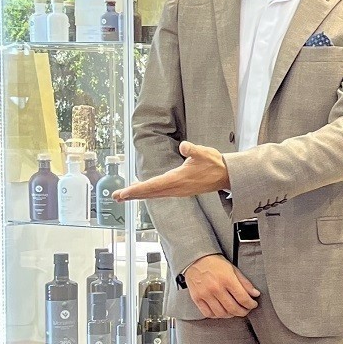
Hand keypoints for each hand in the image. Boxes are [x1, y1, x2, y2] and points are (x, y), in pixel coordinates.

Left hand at [113, 142, 229, 201]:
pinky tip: (144, 191)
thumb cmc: (214, 164)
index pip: (153, 185)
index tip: (124, 192)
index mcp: (179, 179)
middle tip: (116, 196)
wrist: (226, 176)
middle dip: (133, 194)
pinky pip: (160, 193)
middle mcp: (176, 188)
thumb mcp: (204, 153)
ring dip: (139, 195)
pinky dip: (149, 193)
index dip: (137, 189)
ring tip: (125, 195)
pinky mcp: (180, 191)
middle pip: (150, 192)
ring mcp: (178, 191)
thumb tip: (184, 146)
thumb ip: (193, 150)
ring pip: (154, 194)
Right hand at [183, 254, 260, 317]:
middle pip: (233, 308)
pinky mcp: (196, 298)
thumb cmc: (215, 263)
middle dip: (243, 312)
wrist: (196, 259)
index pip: (243, 298)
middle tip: (246, 310)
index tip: (253, 305)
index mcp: (227, 279)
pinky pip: (208, 313)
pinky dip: (216, 315)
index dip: (251, 304)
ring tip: (234, 311)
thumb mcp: (234, 269)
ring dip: (230, 315)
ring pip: (221, 313)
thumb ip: (245, 283)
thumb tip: (255, 294)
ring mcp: (205, 294)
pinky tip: (221, 311)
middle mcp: (216, 288)